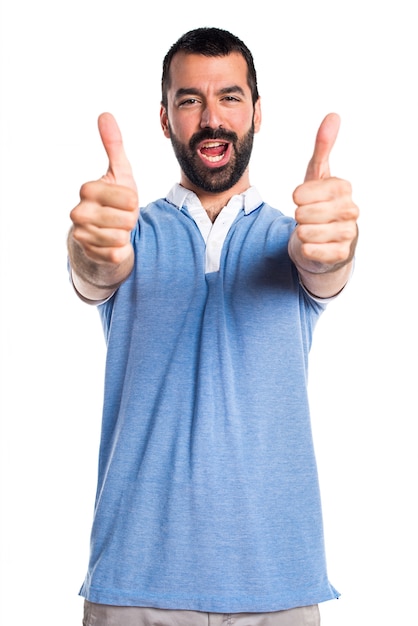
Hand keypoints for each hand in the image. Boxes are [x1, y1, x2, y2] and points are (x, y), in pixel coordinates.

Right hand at [70, 113, 138, 265]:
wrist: (105, 230)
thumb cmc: (115, 200)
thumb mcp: (120, 172)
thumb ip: (113, 145)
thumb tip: (105, 114)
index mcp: (87, 189)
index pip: (129, 198)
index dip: (133, 201)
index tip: (124, 200)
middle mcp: (78, 212)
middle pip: (127, 219)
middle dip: (130, 219)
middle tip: (120, 216)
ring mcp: (82, 234)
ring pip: (121, 236)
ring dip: (124, 234)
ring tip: (115, 228)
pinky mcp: (88, 253)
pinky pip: (117, 253)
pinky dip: (120, 249)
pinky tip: (111, 243)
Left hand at [292, 113, 358, 270]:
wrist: (324, 240)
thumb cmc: (319, 204)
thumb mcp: (317, 175)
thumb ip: (322, 147)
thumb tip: (333, 115)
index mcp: (343, 188)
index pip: (304, 192)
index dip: (297, 197)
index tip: (301, 199)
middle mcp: (350, 210)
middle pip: (304, 213)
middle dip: (298, 216)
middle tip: (305, 217)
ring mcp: (348, 233)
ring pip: (306, 233)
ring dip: (300, 232)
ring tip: (309, 230)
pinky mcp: (341, 255)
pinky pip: (311, 251)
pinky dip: (305, 249)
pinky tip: (311, 244)